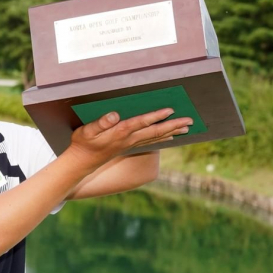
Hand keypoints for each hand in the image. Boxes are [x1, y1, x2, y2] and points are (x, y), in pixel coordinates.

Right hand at [67, 109, 191, 172]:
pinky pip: (151, 142)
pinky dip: (163, 138)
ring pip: (156, 137)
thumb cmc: (83, 142)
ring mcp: (131, 144)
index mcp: (120, 132)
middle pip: (155, 131)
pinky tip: (171, 136)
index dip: (156, 116)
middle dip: (173, 125)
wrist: (83, 162)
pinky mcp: (130, 147)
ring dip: (172, 131)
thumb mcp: (87, 130)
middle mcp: (129, 139)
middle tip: (190, 120)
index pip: (141, 122)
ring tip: (186, 127)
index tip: (170, 110)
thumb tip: (114, 114)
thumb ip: (100, 122)